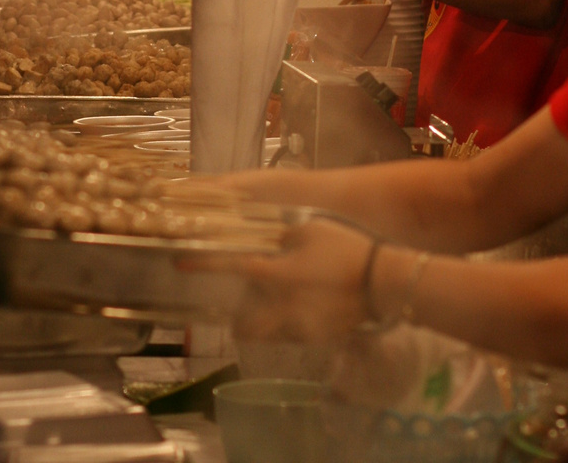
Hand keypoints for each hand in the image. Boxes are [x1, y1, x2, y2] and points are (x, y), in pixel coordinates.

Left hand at [181, 218, 372, 343]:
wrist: (386, 281)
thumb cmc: (347, 247)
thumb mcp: (309, 228)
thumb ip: (277, 231)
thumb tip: (253, 230)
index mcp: (278, 272)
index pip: (231, 267)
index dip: (203, 265)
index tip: (180, 264)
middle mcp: (282, 305)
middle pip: (241, 326)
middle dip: (234, 318)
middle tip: (237, 303)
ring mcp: (300, 327)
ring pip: (264, 336)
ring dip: (259, 325)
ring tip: (270, 308)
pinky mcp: (317, 338)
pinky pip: (290, 337)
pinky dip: (286, 328)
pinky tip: (300, 310)